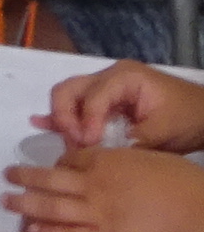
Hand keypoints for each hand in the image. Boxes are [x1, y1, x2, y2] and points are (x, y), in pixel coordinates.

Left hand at [4, 143, 203, 231]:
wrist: (198, 215)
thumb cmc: (184, 183)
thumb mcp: (152, 158)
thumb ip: (127, 159)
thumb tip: (116, 162)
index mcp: (107, 161)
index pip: (70, 160)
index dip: (56, 163)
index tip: (47, 166)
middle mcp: (94, 184)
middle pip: (49, 179)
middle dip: (24, 176)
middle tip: (5, 175)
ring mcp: (96, 213)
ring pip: (51, 207)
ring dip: (24, 203)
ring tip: (5, 201)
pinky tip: (33, 230)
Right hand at [40, 60, 203, 153]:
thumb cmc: (189, 118)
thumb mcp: (164, 131)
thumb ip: (130, 140)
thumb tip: (100, 154)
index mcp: (125, 77)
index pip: (93, 97)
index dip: (86, 122)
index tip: (88, 145)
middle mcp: (110, 77)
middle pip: (70, 89)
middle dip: (65, 117)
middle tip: (74, 143)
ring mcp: (106, 87)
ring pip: (69, 96)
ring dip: (64, 120)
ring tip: (68, 145)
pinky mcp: (107, 101)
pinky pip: (80, 105)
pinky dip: (64, 117)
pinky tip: (42, 124)